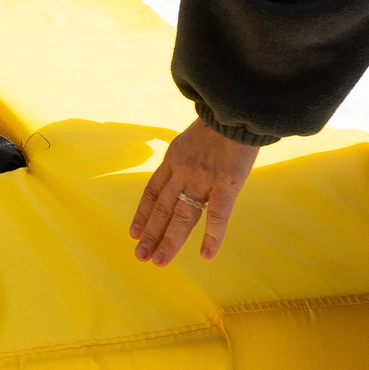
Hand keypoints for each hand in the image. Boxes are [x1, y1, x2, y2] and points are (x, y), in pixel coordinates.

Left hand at [129, 120, 258, 265]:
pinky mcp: (226, 185)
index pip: (152, 191)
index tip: (133, 232)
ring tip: (159, 261)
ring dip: (169, 240)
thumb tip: (191, 167)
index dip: (143, 213)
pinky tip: (206, 255)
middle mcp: (183, 172)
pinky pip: (217, 215)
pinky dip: (212, 237)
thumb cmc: (220, 121)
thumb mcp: (192, 137)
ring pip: (181, 216)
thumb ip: (188, 156)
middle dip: (151, 234)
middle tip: (140, 256)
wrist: (234, 108)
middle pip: (162, 208)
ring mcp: (202, 179)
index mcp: (174, 159)